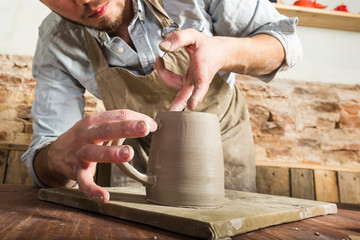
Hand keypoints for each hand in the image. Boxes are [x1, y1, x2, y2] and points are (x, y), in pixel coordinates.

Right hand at [35, 109, 156, 203]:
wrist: (55, 154)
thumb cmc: (84, 137)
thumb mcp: (98, 125)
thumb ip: (121, 123)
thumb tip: (150, 123)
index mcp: (94, 120)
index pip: (118, 115)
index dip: (136, 119)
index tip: (153, 125)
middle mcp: (86, 134)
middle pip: (106, 129)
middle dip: (126, 128)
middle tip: (144, 128)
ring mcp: (80, 153)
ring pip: (94, 153)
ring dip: (110, 153)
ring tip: (128, 154)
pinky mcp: (76, 171)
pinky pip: (83, 182)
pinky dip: (93, 190)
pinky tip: (105, 197)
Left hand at [154, 30, 285, 111]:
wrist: (218, 53)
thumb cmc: (206, 45)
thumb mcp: (193, 36)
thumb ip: (178, 38)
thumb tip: (162, 47)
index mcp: (203, 69)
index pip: (201, 83)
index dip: (197, 94)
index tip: (192, 105)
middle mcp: (198, 81)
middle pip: (187, 95)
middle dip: (178, 105)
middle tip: (169, 113)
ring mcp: (193, 85)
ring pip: (175, 86)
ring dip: (163, 75)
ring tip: (158, 61)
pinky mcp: (188, 85)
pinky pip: (173, 83)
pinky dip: (164, 75)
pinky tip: (159, 65)